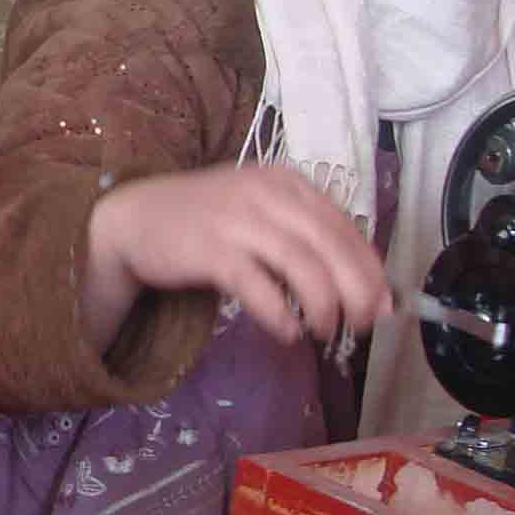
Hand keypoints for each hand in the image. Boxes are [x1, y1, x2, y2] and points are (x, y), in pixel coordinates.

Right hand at [79, 164, 389, 354]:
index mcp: (285, 182)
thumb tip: (366, 287)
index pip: (344, 226)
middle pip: (329, 246)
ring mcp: (236, 219)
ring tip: (324, 332)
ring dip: (322, 306)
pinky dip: (279, 314)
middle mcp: (265, 194)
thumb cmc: (204, 221)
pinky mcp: (209, 249)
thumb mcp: (260, 213)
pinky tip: (286, 332)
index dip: (371, 269)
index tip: (383, 305)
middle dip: (355, 291)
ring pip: (301, 265)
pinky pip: (258, 285)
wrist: (131, 219)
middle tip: (361, 326)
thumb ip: (306, 237)